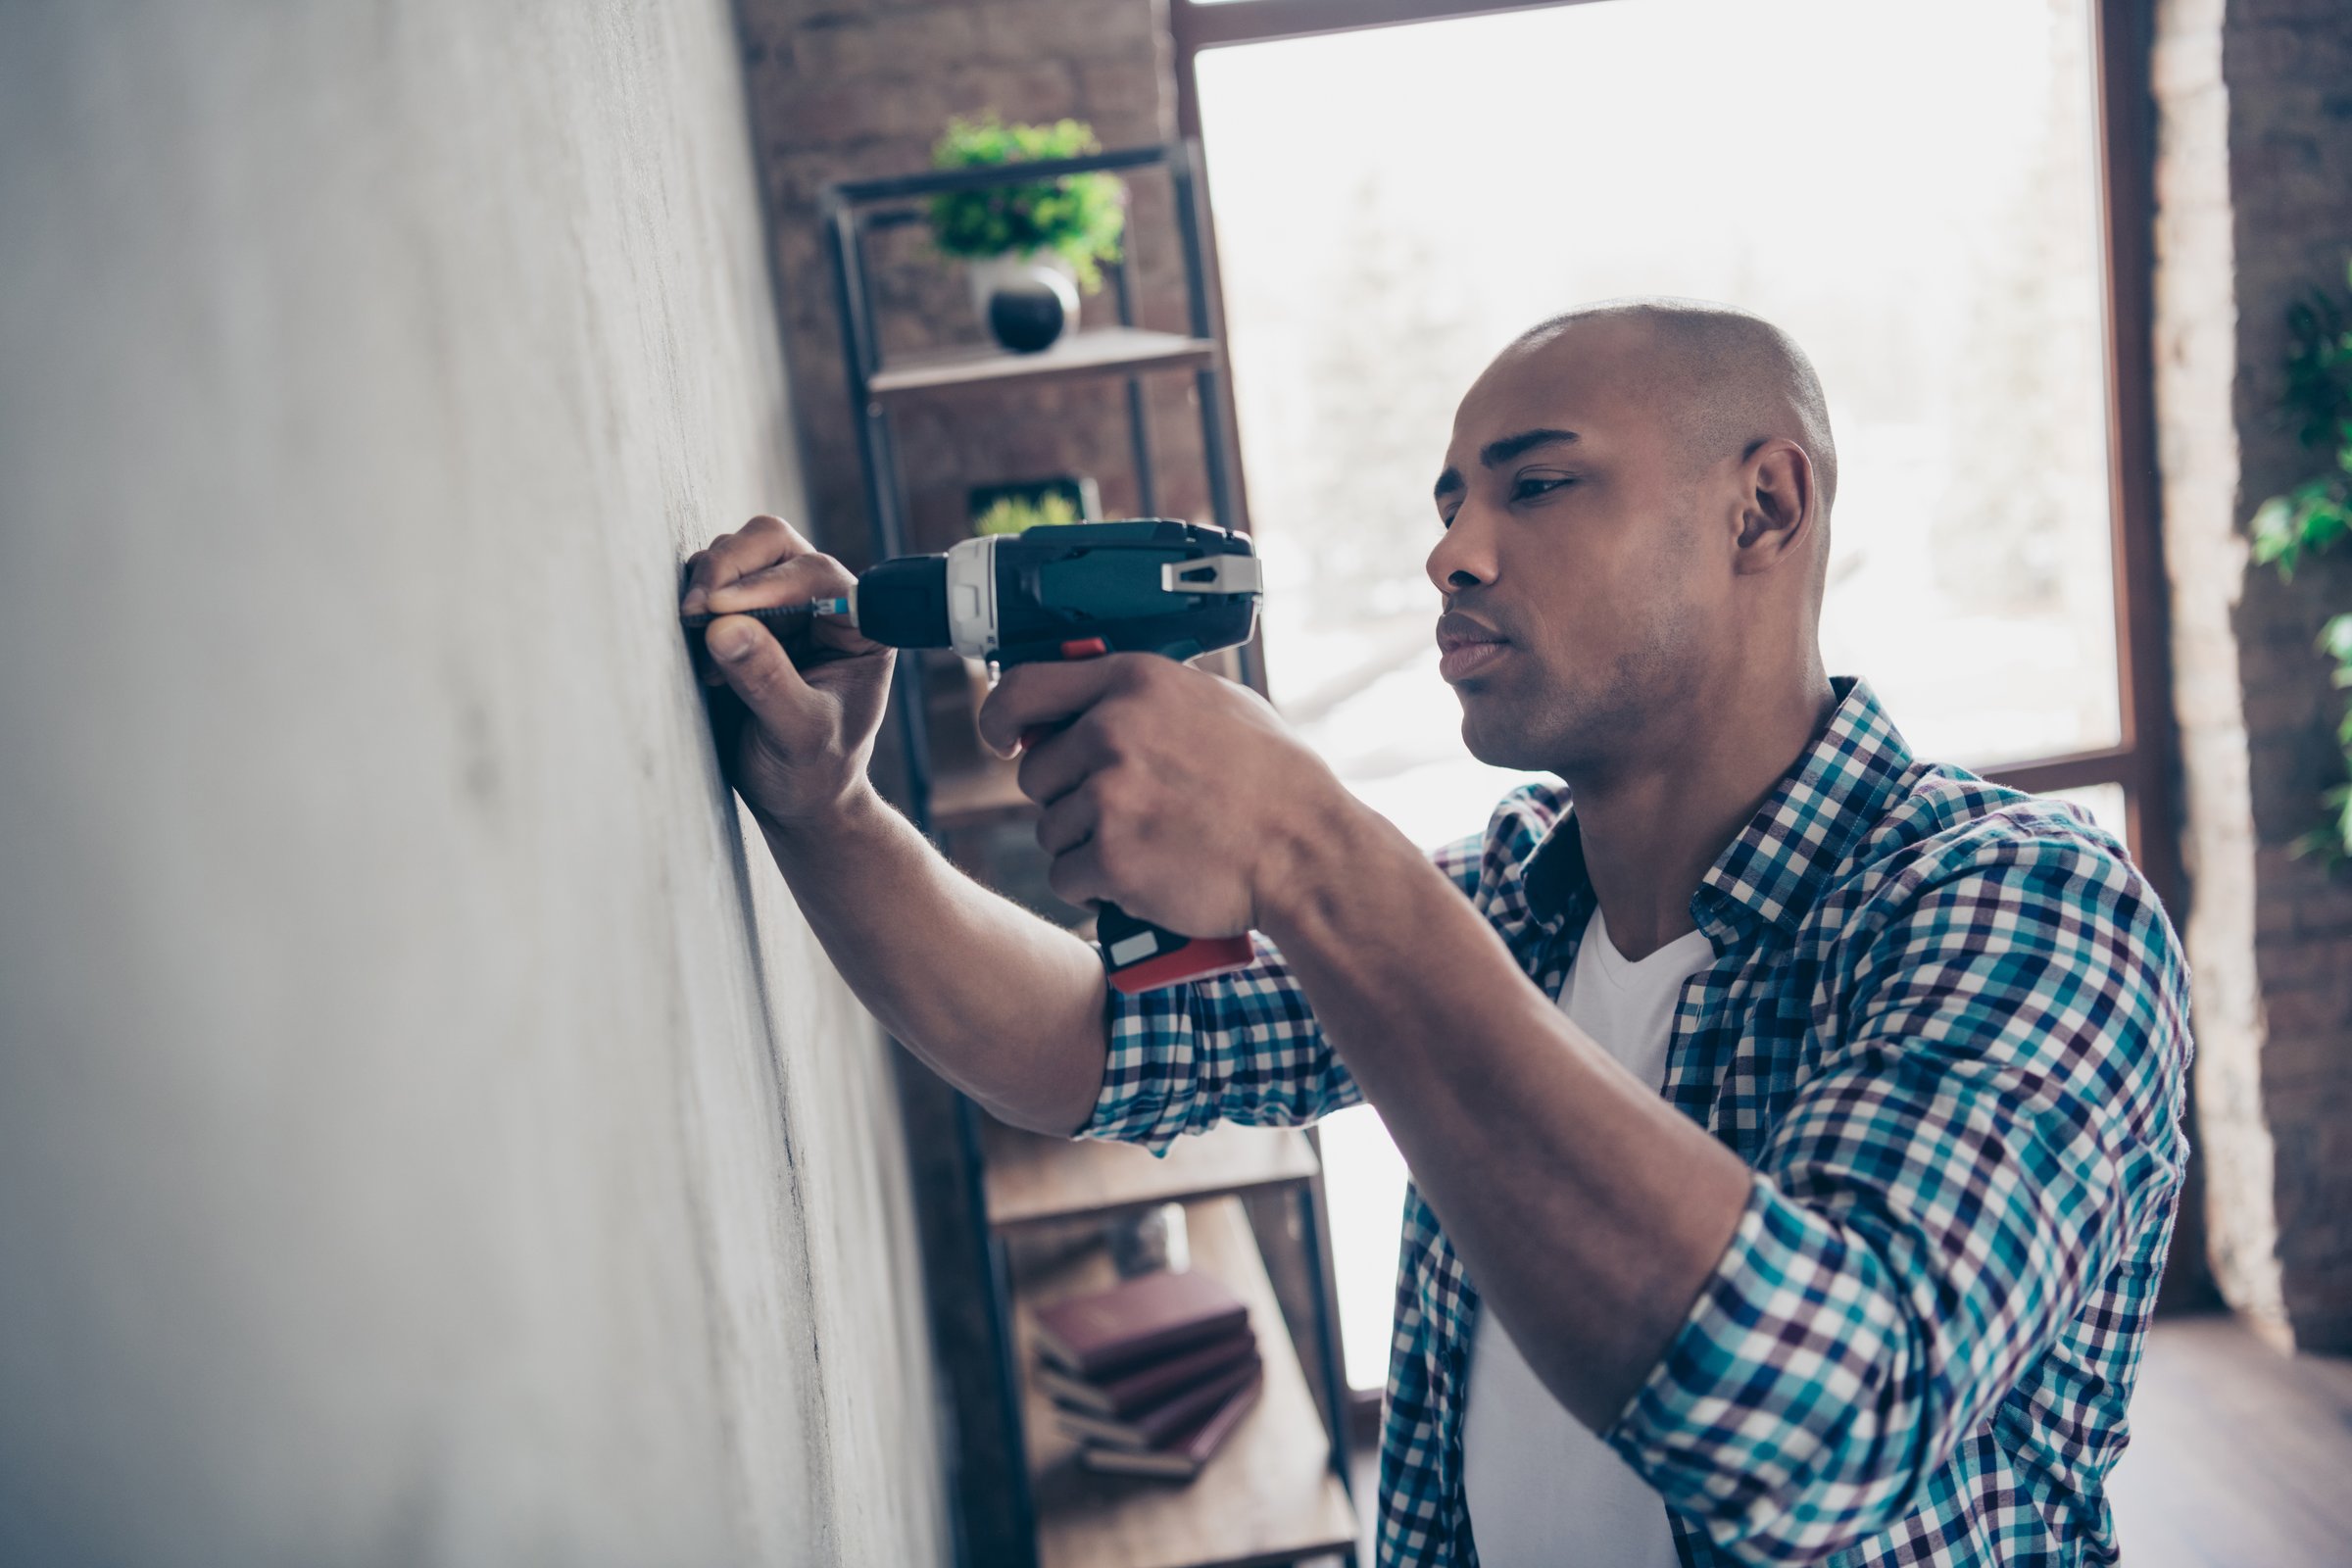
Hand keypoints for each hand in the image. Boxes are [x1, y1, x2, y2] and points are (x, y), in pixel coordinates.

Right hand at [682, 516, 890, 828]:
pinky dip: (692, 604)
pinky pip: (707, 584)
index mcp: (858, 623)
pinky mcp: (737, 615)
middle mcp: (820, 601)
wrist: (792, 797)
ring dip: (705, 587)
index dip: (768, 582)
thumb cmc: (812, 772)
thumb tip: (724, 627)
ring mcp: (777, 602)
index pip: (815, 572)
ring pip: (734, 556)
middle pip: (771, 543)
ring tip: (699, 644)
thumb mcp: (799, 736)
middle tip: (694, 612)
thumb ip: (768, 682)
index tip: (721, 609)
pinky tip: (698, 655)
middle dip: (727, 569)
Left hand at [976, 656, 1347, 936]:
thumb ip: (1145, 696)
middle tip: (1123, 814)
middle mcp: (1112, 730)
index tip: (1002, 740)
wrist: (1307, 851)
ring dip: (1084, 846)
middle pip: (1036, 773)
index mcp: (1134, 682)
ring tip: (1146, 846)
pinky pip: (1065, 876)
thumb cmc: (1273, 781)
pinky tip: (1141, 878)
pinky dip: (1095, 887)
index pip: (1024, 688)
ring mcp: (1109, 794)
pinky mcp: (1110, 857)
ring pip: (1050, 830)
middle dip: (1067, 798)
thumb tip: (1088, 698)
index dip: (1000, 718)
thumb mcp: (1213, 703)